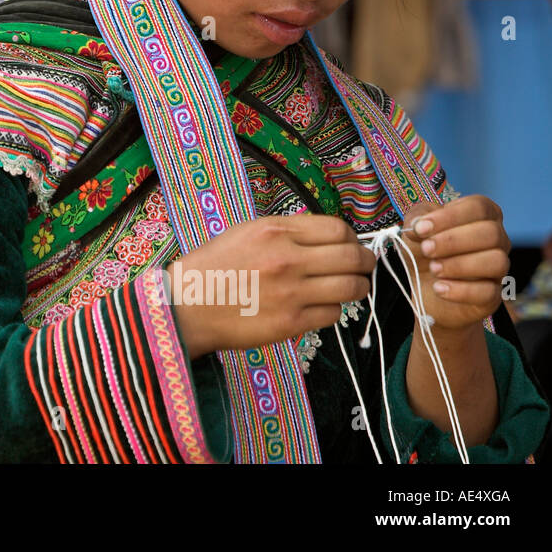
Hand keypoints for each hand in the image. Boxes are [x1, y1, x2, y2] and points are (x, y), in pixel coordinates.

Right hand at [167, 213, 375, 357]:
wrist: (186, 305)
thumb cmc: (213, 267)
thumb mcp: (246, 233)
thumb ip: (286, 232)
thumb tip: (327, 238)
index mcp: (275, 230)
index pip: (338, 229)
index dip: (350, 238)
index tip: (348, 245)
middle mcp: (287, 258)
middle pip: (352, 257)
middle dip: (364, 262)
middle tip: (361, 267)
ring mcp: (291, 292)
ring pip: (351, 287)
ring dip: (356, 287)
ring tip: (348, 288)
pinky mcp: (291, 322)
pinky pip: (333, 314)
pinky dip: (332, 310)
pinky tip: (318, 307)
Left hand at [396, 196, 509, 335]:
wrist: (424, 287)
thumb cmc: (425, 249)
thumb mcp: (416, 229)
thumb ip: (417, 219)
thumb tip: (418, 224)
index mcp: (482, 216)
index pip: (479, 207)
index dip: (450, 216)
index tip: (421, 228)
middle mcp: (497, 240)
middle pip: (491, 233)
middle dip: (453, 240)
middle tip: (427, 249)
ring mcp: (498, 268)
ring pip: (496, 261)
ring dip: (460, 265)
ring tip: (434, 269)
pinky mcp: (493, 295)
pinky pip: (488, 292)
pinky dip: (460, 290)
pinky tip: (439, 288)